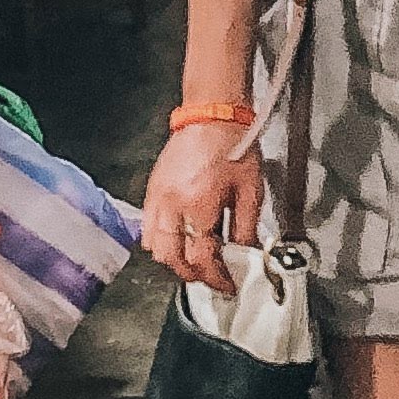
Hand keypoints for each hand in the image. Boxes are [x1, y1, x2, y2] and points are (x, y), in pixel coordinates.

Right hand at [142, 121, 269, 289]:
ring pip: (155, 246)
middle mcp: (172, 204)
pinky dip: (161, 241)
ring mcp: (157, 197)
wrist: (212, 114)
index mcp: (199, 205)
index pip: (203, 256)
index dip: (216, 277)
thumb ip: (246, 228)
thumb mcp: (251, 190)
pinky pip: (148, 227)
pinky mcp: (152, 190)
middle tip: (210, 278)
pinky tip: (178, 240)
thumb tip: (244, 254)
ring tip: (194, 262)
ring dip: (174, 260)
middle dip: (192, 274)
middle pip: (172, 257)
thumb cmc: (234, 145)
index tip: (228, 284)